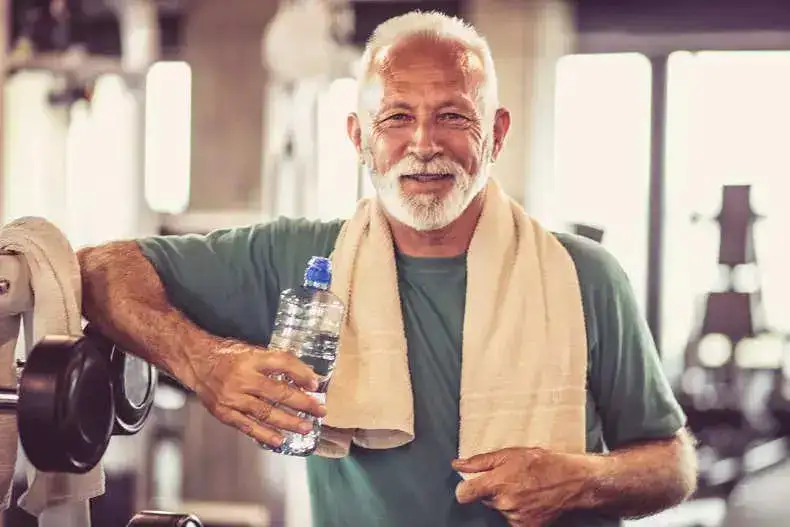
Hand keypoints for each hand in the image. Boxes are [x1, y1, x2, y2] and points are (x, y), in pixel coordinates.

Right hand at [192, 339, 325, 447]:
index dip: (301, 373)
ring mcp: (233, 397)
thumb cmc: (227, 355)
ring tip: (305, 428)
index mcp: (251, 359)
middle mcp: (243, 378)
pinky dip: (264, 434)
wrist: (196, 362)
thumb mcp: (251, 349)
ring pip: (265, 412)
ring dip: (288, 421)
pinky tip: (280, 440)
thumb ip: (274, 361)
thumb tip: (304, 375)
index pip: (282, 363)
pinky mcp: (224, 412)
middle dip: (302, 403)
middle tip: (319, 410)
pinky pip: (247, 426)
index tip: (316, 384)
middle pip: (278, 391)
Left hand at [452, 447, 593, 526]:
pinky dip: (517, 510)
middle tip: (509, 479)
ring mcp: (515, 517)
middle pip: (484, 500)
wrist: (571, 481)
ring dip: (506, 500)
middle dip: (491, 490)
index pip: (464, 494)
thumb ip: (480, 462)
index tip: (470, 486)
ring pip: (498, 508)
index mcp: (496, 484)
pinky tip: (528, 499)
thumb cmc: (542, 463)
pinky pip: (511, 518)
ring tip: (523, 487)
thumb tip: (457, 464)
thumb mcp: (509, 454)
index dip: (464, 489)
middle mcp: (504, 503)